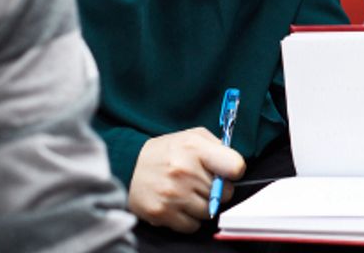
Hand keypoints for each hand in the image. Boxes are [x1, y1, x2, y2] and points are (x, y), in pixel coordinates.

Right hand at [128, 127, 244, 232]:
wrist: (127, 166)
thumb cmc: (165, 152)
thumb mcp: (191, 137)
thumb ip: (217, 146)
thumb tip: (235, 167)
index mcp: (194, 147)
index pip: (235, 166)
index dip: (233, 172)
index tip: (226, 172)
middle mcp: (184, 171)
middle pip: (224, 194)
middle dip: (216, 190)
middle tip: (199, 182)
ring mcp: (173, 194)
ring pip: (210, 211)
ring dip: (203, 206)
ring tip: (187, 193)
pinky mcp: (162, 212)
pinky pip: (193, 226)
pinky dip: (188, 219)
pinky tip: (178, 205)